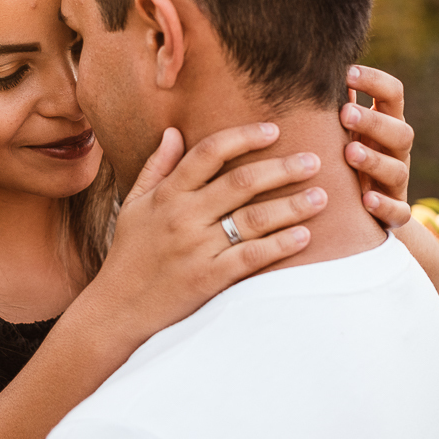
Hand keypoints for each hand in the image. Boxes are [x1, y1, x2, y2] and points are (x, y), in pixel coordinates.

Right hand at [95, 122, 323, 337]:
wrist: (117, 309)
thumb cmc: (129, 254)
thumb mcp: (133, 205)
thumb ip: (156, 167)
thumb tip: (173, 131)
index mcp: (166, 195)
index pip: (209, 153)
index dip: (243, 137)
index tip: (273, 129)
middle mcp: (182, 217)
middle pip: (241, 182)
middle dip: (283, 168)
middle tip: (313, 160)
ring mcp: (196, 249)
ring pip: (254, 219)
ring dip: (292, 205)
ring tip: (321, 197)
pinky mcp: (208, 279)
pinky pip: (252, 257)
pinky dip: (280, 245)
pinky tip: (304, 236)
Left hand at [342, 65, 413, 228]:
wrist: (364, 214)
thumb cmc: (340, 159)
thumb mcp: (337, 131)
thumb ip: (329, 104)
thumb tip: (299, 66)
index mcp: (384, 125)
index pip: (393, 95)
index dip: (376, 81)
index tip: (348, 71)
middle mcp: (395, 152)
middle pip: (400, 131)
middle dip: (373, 122)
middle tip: (345, 113)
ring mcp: (396, 184)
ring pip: (398, 170)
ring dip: (374, 160)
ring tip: (350, 153)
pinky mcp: (394, 214)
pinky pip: (398, 212)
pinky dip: (385, 206)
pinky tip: (366, 200)